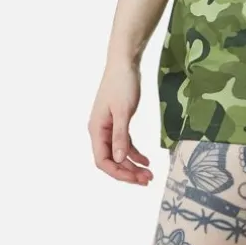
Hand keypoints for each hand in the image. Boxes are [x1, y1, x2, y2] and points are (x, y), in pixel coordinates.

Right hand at [87, 60, 154, 184]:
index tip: (135, 179)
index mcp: (96, 130)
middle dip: (128, 172)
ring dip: (133, 165)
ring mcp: (108, 128)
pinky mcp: (118, 123)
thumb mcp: (123, 111)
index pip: (102, 160)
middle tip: (147, 180)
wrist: (124, 64)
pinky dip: (135, 154)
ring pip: (119, 154)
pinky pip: (125, 144)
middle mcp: (100, 132)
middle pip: (111, 160)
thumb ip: (120, 136)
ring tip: (149, 174)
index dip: (117, 172)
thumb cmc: (122, 84)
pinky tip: (146, 160)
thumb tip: (118, 159)